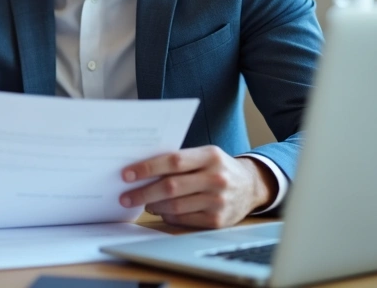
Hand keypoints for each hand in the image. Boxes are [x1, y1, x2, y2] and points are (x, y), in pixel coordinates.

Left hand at [119, 146, 275, 228]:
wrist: (251, 186)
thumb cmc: (218, 168)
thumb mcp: (205, 156)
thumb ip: (180, 161)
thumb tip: (143, 171)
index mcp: (210, 156)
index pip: (173, 161)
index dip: (147, 168)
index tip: (127, 174)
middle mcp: (216, 178)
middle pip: (171, 186)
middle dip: (143, 192)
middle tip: (126, 196)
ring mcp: (218, 201)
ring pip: (175, 206)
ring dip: (154, 206)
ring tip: (145, 203)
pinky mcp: (217, 220)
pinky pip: (184, 220)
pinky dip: (169, 217)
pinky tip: (162, 212)